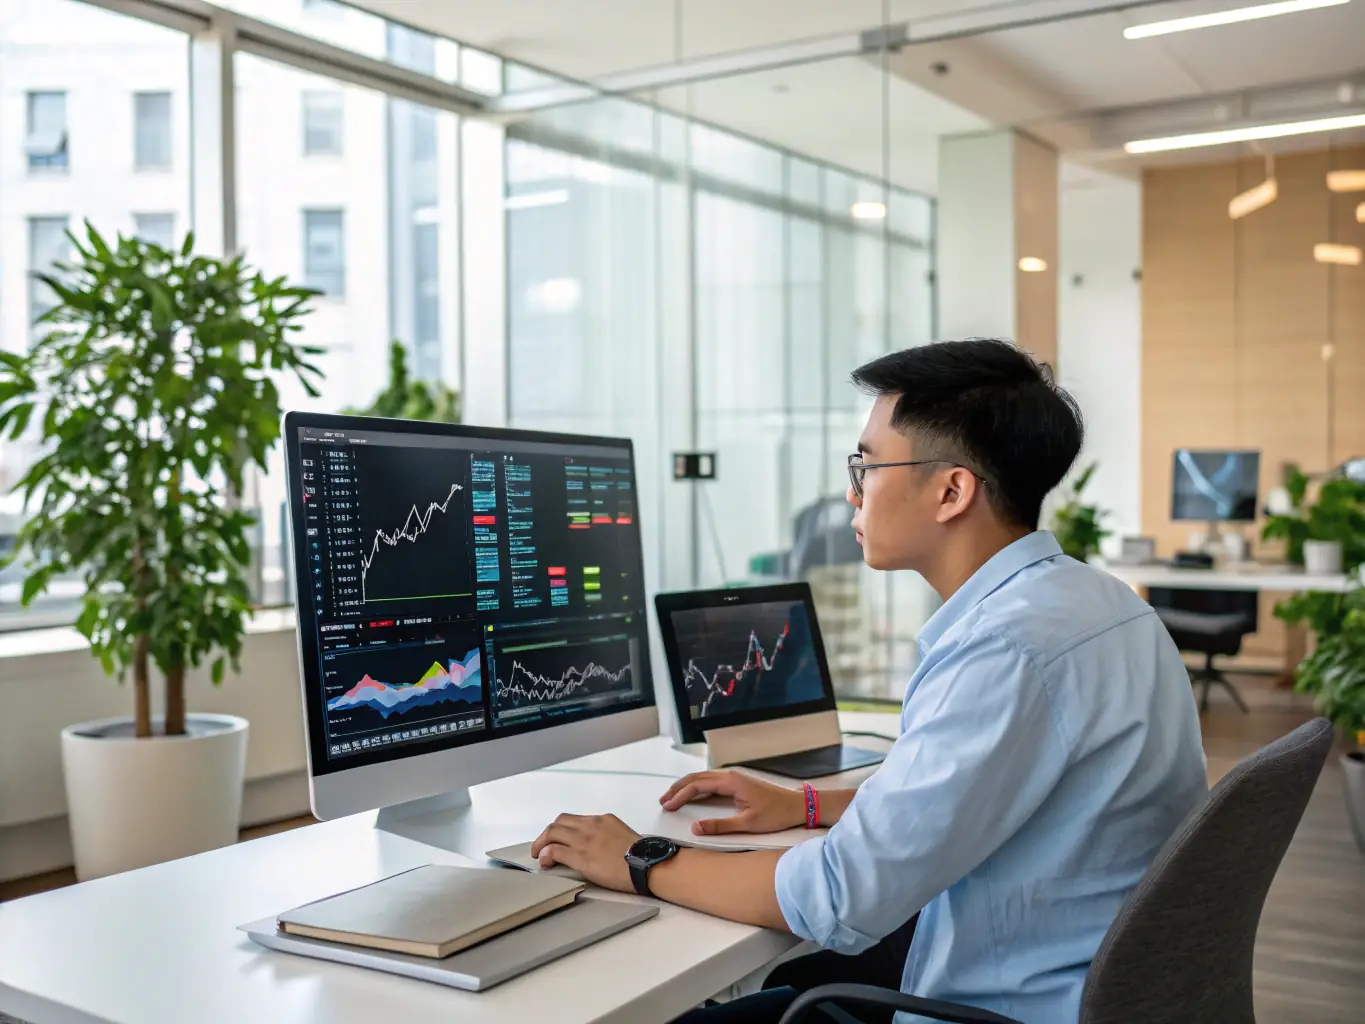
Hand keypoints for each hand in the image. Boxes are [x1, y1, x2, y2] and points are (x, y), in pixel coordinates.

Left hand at [530, 813, 639, 891]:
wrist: (647, 864)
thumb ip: (608, 837)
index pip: (575, 819)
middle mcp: (591, 825)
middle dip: (548, 833)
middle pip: (560, 822)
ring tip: (539, 854)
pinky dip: (546, 854)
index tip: (559, 838)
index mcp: (603, 820)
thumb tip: (600, 847)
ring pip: (553, 832)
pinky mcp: (580, 856)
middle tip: (543, 845)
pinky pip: (554, 850)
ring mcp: (584, 839)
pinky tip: (546, 862)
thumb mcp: (623, 837)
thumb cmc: (642, 856)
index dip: (563, 829)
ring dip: (541, 843)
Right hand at [659, 770, 804, 835]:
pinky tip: (692, 796)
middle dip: (678, 789)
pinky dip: (697, 788)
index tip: (667, 806)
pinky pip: (711, 782)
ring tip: (672, 798)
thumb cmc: (776, 814)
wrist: (797, 805)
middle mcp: (730, 776)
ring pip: (703, 778)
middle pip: (696, 778)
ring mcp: (734, 778)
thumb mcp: (747, 824)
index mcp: (730, 782)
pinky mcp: (737, 782)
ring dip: (686, 787)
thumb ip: (720, 826)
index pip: (697, 786)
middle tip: (663, 801)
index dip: (680, 796)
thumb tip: (695, 828)